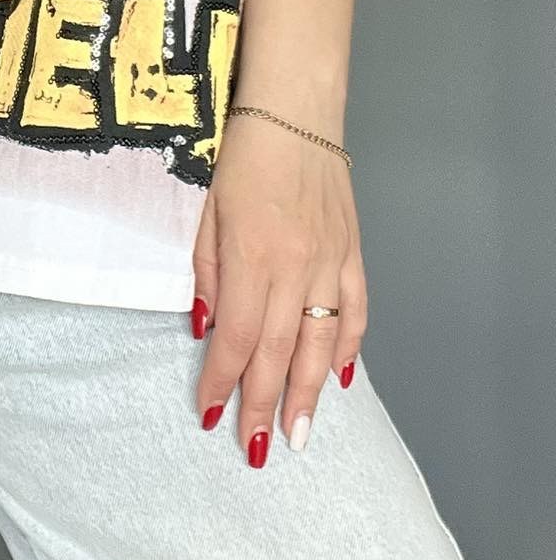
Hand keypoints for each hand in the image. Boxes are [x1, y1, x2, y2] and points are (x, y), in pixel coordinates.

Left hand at [190, 110, 366, 464]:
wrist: (296, 111)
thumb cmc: (241, 155)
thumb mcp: (206, 211)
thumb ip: (206, 273)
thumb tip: (205, 328)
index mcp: (253, 257)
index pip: (235, 337)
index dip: (223, 381)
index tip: (210, 412)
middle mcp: (296, 267)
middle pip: (278, 353)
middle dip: (263, 405)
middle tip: (255, 448)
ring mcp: (330, 262)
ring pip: (322, 344)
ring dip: (308, 394)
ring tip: (298, 434)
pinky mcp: (352, 252)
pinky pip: (354, 312)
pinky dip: (348, 348)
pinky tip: (339, 378)